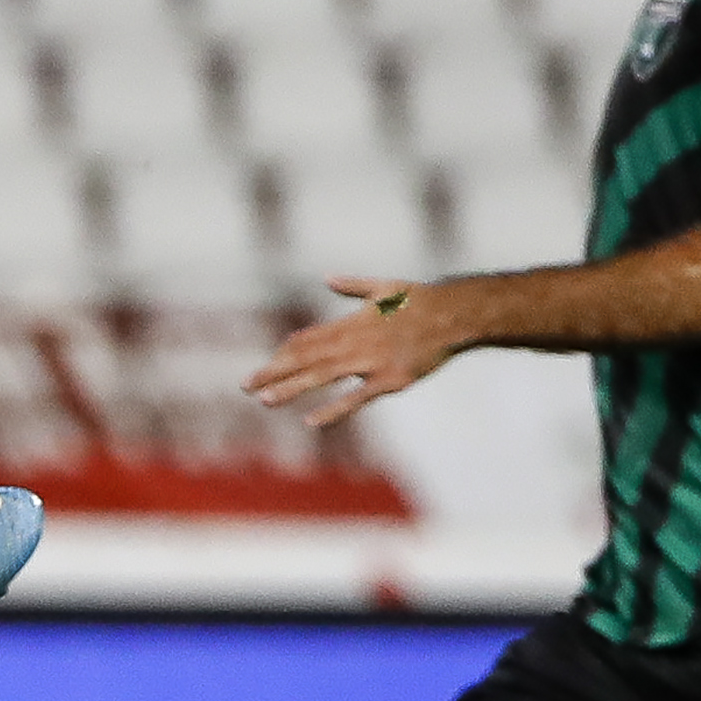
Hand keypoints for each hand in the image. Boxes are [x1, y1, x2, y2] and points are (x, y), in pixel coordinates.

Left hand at [244, 277, 460, 429]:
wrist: (454, 315)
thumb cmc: (421, 300)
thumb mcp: (383, 287)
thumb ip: (353, 287)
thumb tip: (328, 279)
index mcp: (351, 322)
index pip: (309, 339)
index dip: (286, 353)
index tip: (267, 364)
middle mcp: (354, 342)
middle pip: (306, 359)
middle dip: (275, 372)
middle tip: (246, 386)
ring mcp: (370, 362)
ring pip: (323, 377)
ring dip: (292, 388)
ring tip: (265, 400)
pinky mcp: (389, 381)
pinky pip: (356, 398)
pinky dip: (333, 409)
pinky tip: (311, 421)